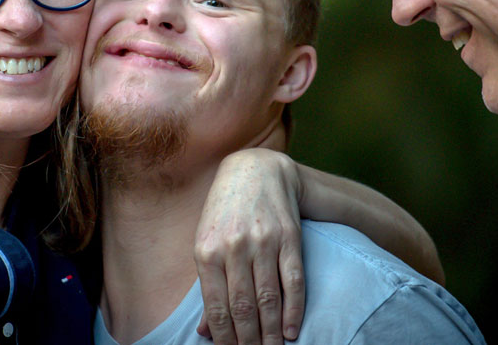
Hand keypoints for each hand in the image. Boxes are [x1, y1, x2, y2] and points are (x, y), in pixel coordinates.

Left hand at [195, 149, 304, 343]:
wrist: (255, 169)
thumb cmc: (225, 208)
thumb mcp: (206, 239)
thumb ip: (206, 283)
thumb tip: (204, 330)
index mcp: (207, 249)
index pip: (216, 308)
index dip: (224, 339)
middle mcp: (235, 246)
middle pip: (243, 308)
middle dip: (248, 341)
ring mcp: (264, 241)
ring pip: (268, 298)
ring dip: (272, 333)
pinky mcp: (289, 237)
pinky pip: (293, 281)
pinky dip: (294, 310)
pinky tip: (293, 331)